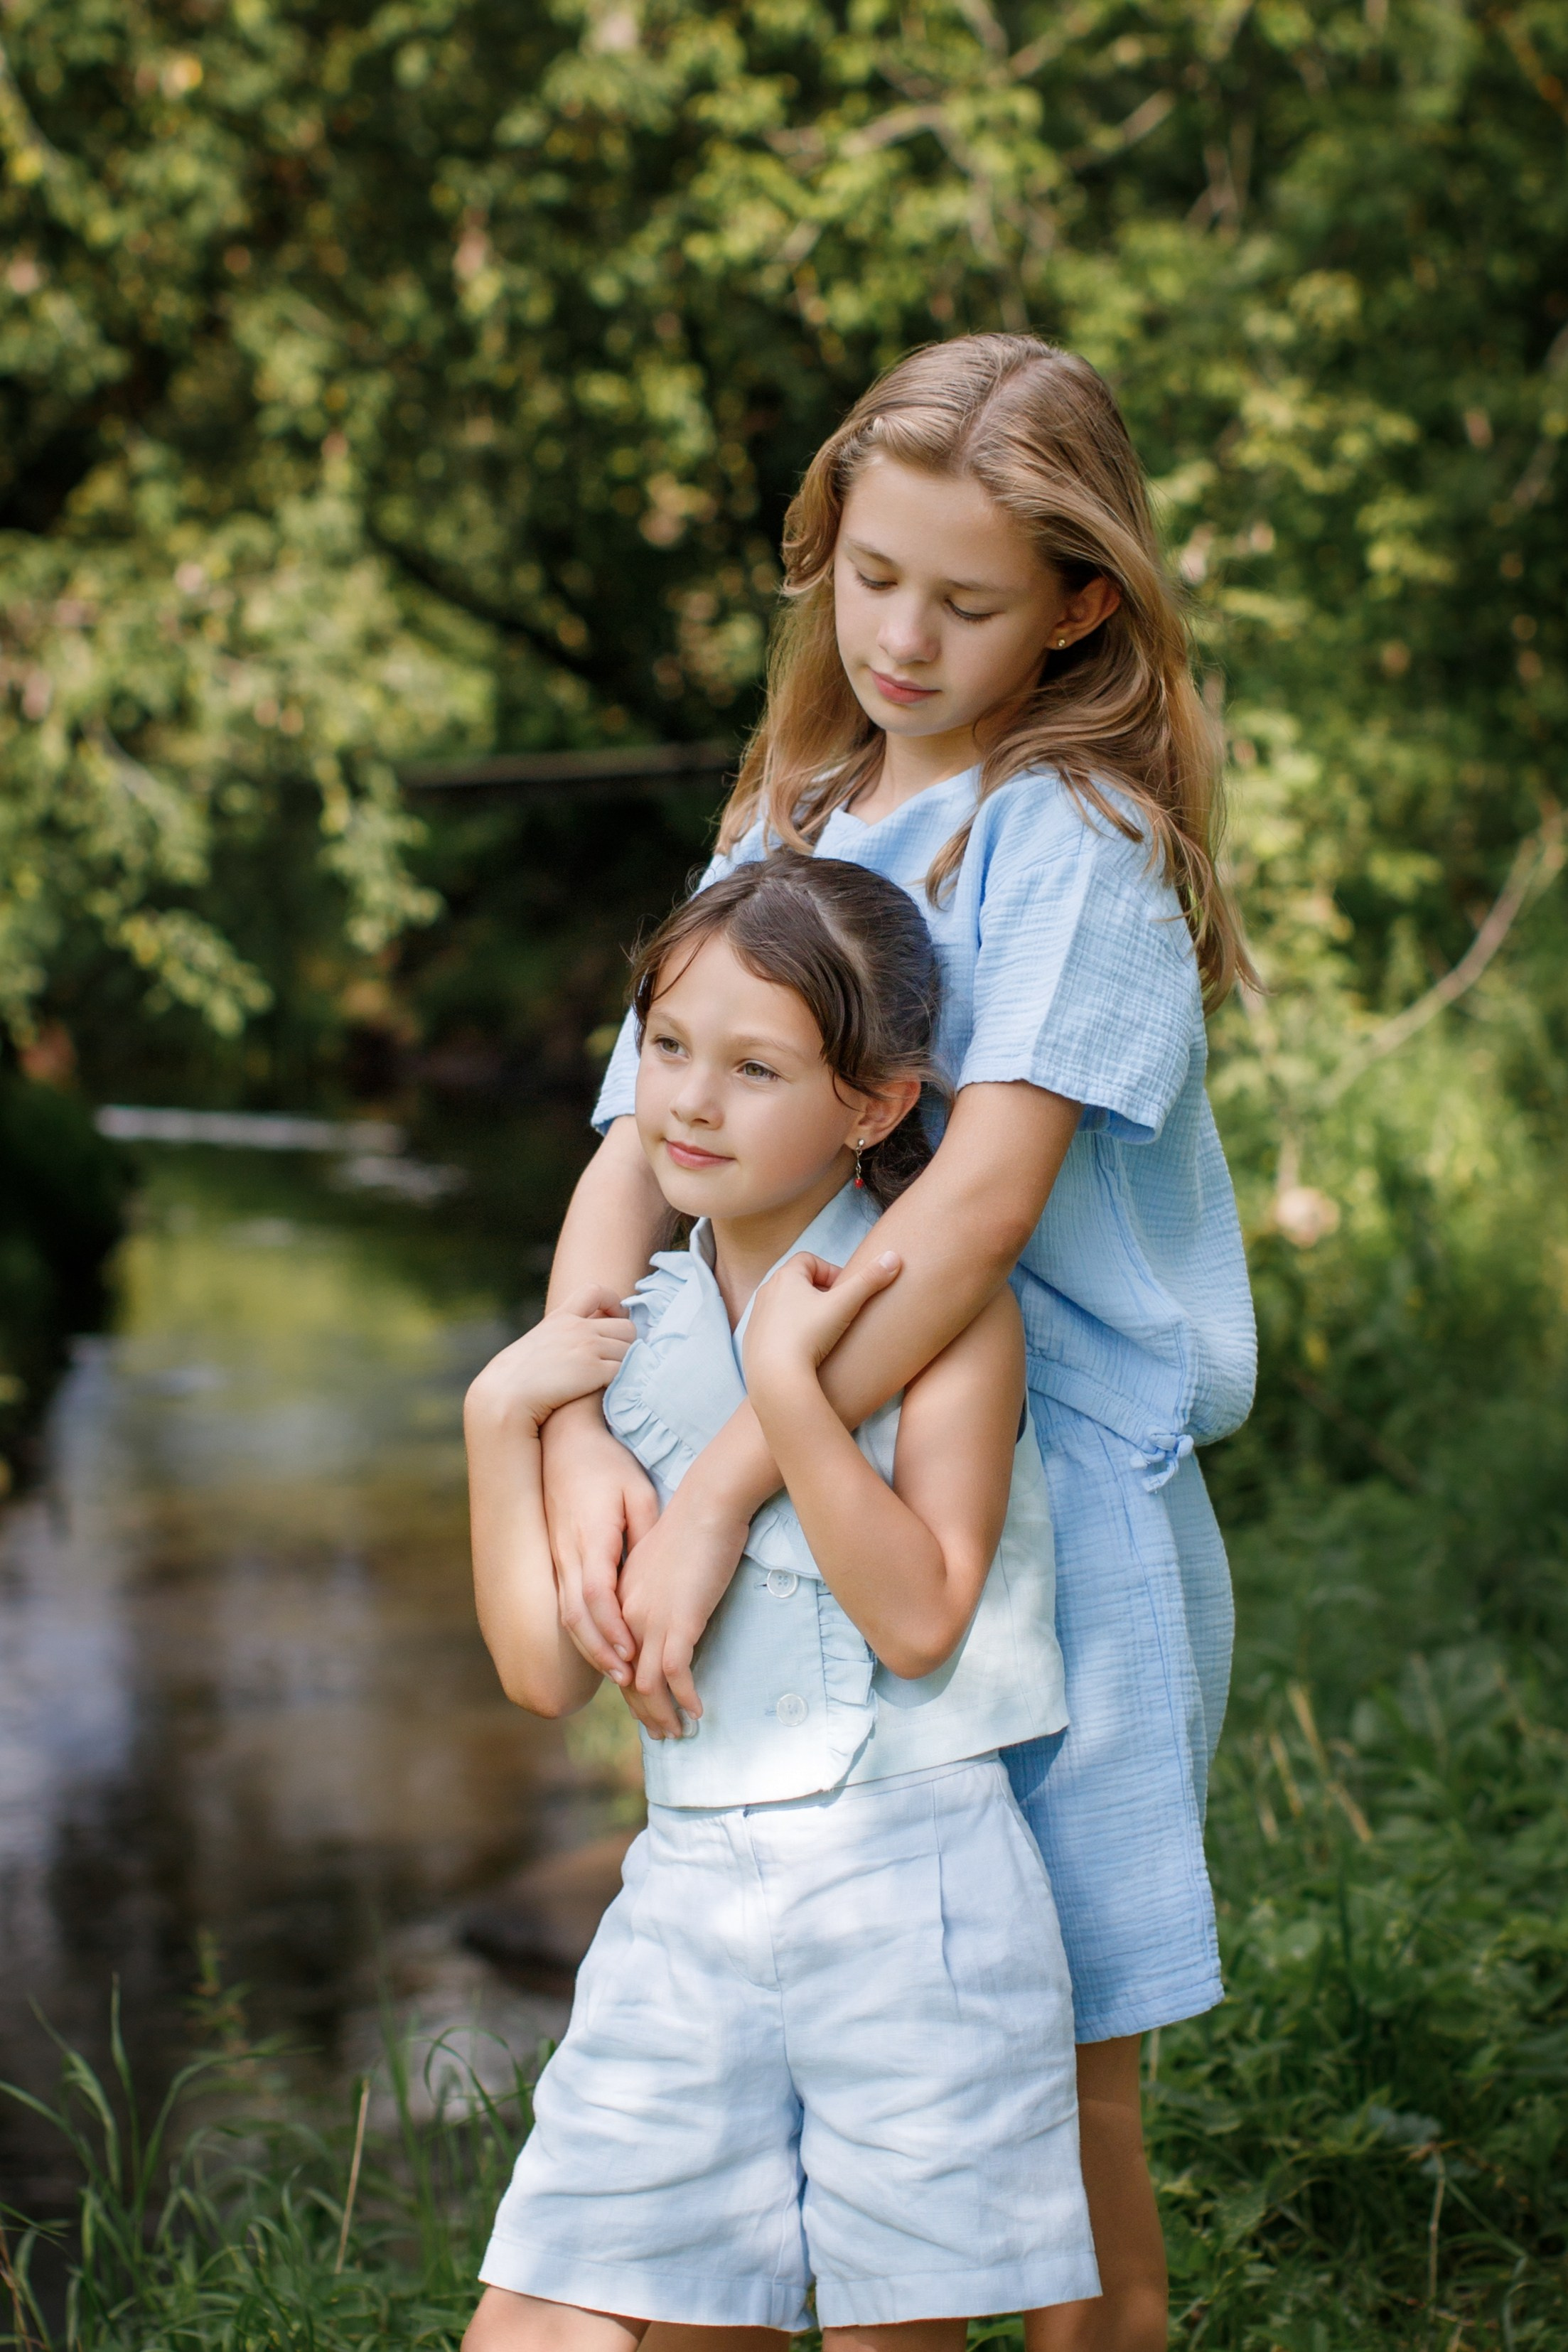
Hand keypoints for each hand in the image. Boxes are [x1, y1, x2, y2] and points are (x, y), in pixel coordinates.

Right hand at [465, 1286, 634, 1433]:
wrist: (506, 1396)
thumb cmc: (515, 1378)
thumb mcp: (536, 1345)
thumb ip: (556, 1339)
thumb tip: (568, 1352)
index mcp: (561, 1317)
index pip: (595, 1291)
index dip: (613, 1301)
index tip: (614, 1317)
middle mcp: (578, 1328)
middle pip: (626, 1327)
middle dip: (626, 1344)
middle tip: (616, 1360)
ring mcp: (588, 1348)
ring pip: (630, 1350)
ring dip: (626, 1364)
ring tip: (611, 1379)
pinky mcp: (595, 1371)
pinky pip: (625, 1370)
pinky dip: (623, 1380)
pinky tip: (610, 1389)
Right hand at [541, 1391, 659, 1689]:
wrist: (564, 1441)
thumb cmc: (606, 1464)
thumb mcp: (637, 1492)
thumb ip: (645, 1533)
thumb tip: (656, 1576)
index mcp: (590, 1536)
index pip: (596, 1593)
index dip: (612, 1628)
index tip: (632, 1652)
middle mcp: (567, 1552)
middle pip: (576, 1614)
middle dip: (599, 1651)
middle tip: (625, 1679)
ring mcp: (557, 1555)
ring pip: (567, 1612)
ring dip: (589, 1646)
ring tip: (616, 1673)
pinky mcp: (556, 1556)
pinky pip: (566, 1600)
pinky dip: (583, 1629)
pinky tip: (601, 1646)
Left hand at [617, 1479, 751, 1738]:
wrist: (708, 1502)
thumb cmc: (693, 1524)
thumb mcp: (663, 1561)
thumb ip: (657, 1590)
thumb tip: (669, 1612)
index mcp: (621, 1600)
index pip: (618, 1657)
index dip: (630, 1688)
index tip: (646, 1708)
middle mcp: (629, 1615)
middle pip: (627, 1679)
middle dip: (643, 1713)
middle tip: (662, 1734)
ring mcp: (651, 1621)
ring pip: (646, 1686)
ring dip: (662, 1715)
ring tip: (677, 1733)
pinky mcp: (680, 1623)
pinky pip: (676, 1675)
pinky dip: (686, 1698)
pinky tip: (699, 1710)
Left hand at [741, 1248, 901, 1400]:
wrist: (775, 1377)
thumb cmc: (808, 1335)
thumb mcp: (845, 1305)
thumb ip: (869, 1280)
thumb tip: (894, 1256)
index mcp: (785, 1277)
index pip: (809, 1260)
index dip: (831, 1271)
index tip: (846, 1291)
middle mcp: (766, 1292)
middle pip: (797, 1283)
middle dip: (819, 1293)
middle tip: (839, 1311)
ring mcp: (757, 1318)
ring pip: (785, 1307)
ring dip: (805, 1313)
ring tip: (824, 1333)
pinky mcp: (752, 1342)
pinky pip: (775, 1330)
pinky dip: (791, 1334)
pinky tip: (806, 1352)